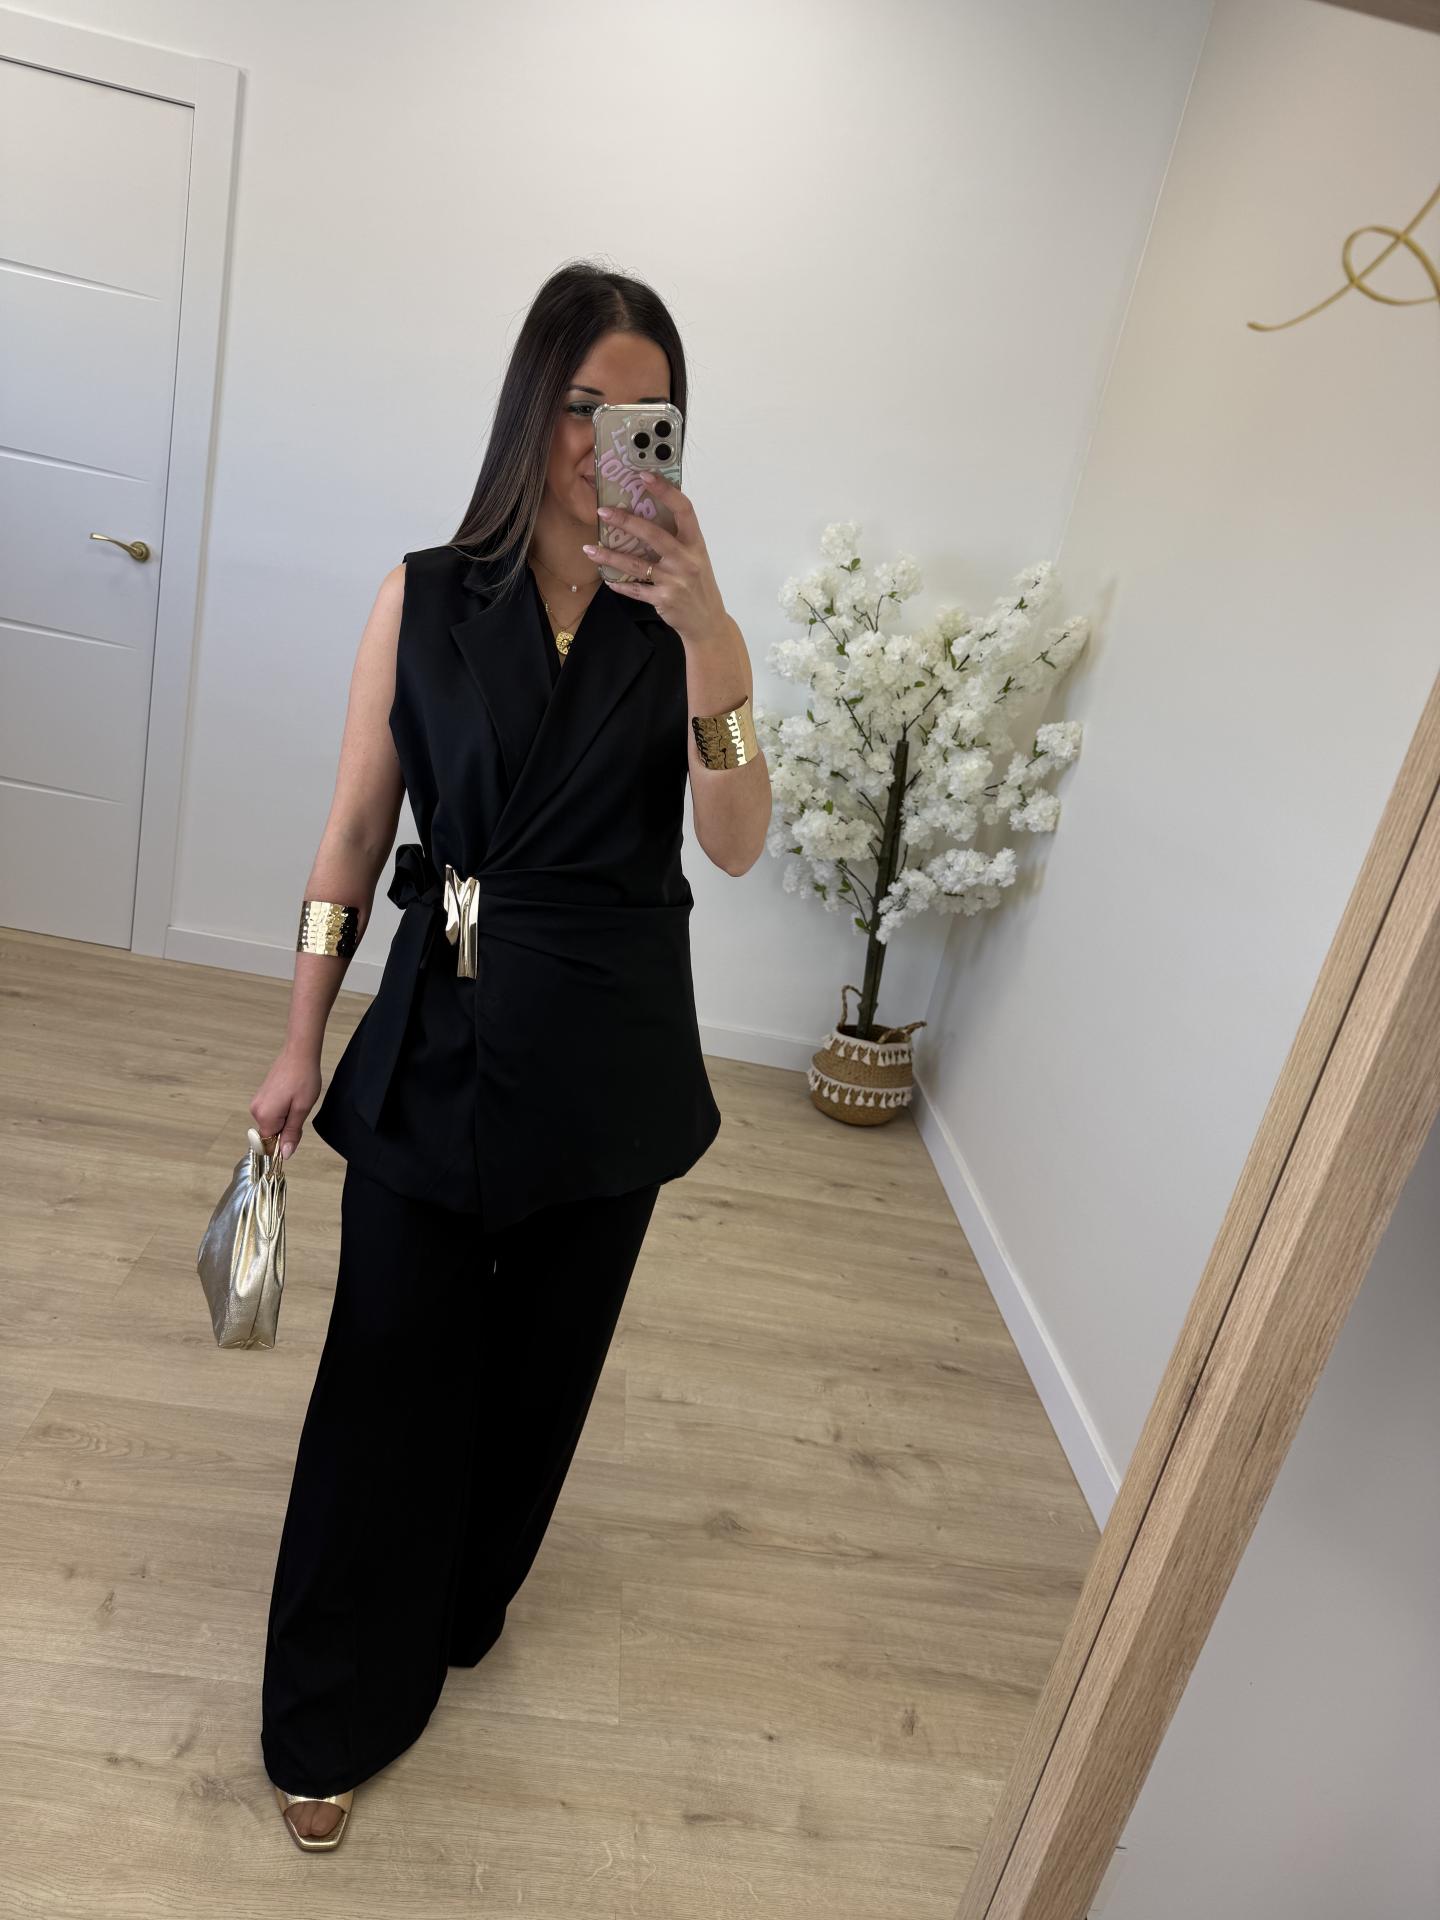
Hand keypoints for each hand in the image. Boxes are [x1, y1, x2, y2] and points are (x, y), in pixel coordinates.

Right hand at [250, 1047, 321, 1160]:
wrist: (299, 1053)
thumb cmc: (303, 1078)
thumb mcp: (302, 1109)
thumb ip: (291, 1133)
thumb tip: (284, 1154)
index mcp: (265, 1116)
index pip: (269, 1144)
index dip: (284, 1141)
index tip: (296, 1130)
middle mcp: (256, 1110)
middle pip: (271, 1133)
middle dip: (286, 1128)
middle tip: (300, 1110)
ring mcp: (257, 1102)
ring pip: (273, 1122)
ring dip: (286, 1118)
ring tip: (296, 1100)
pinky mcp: (262, 1096)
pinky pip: (272, 1112)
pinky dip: (283, 1110)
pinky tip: (292, 1096)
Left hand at [583, 469, 729, 645]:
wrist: (707, 621)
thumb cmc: (699, 584)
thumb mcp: (696, 557)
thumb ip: (678, 539)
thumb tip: (649, 514)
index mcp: (696, 543)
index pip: (684, 509)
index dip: (665, 490)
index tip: (645, 476)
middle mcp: (686, 559)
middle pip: (653, 534)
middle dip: (625, 521)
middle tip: (602, 511)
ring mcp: (675, 580)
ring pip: (636, 563)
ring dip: (609, 555)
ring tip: (589, 549)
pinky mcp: (664, 599)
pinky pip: (635, 588)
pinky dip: (619, 584)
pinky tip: (607, 578)